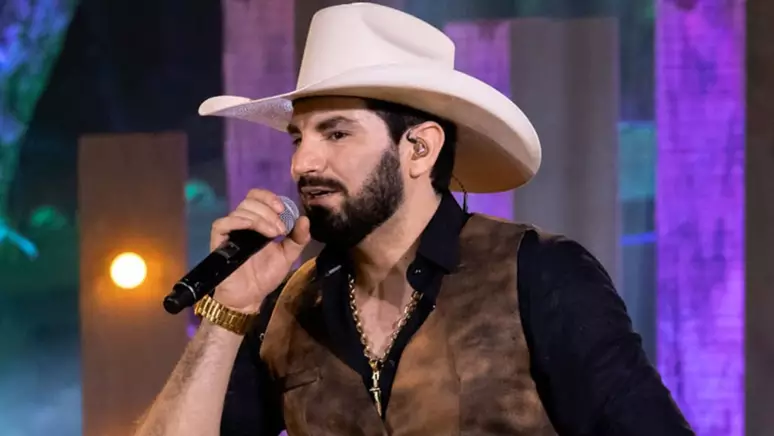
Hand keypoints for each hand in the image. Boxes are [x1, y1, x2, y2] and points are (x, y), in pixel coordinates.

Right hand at [209, 189, 309, 312]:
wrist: (250, 297)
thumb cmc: (266, 276)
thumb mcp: (288, 255)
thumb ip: (298, 238)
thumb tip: (305, 219)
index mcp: (257, 222)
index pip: (258, 197)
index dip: (270, 198)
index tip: (283, 210)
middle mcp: (242, 222)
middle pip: (250, 200)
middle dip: (269, 211)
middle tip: (281, 229)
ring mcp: (230, 231)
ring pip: (241, 210)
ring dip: (261, 218)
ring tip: (273, 235)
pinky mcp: (218, 240)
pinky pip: (223, 223)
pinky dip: (240, 221)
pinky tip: (254, 230)